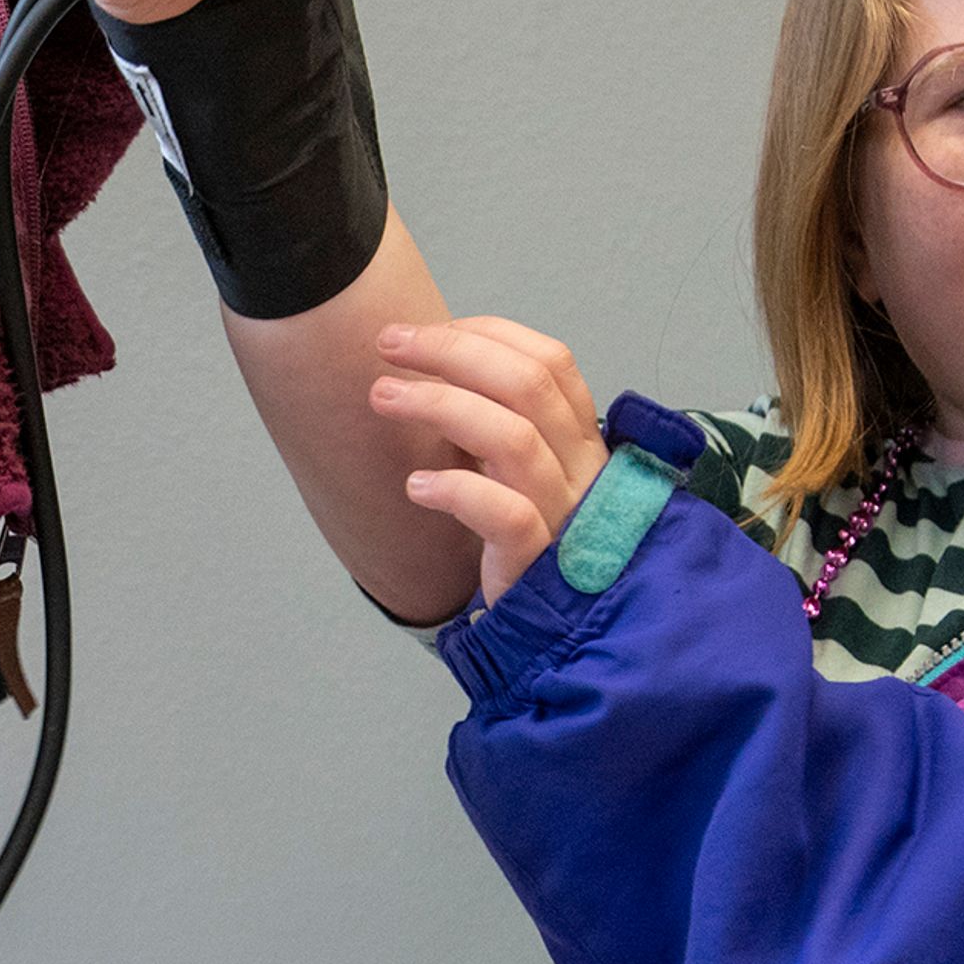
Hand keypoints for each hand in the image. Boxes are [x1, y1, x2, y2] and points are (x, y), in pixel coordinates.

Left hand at [370, 320, 611, 606]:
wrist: (550, 631)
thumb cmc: (525, 543)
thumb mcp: (521, 473)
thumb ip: (498, 423)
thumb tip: (434, 362)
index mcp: (580, 440)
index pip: (549, 362)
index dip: (487, 335)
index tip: (428, 332)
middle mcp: (581, 471)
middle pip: (526, 385)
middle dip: (450, 352)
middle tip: (388, 345)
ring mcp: (564, 516)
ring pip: (513, 439)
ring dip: (438, 405)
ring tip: (382, 396)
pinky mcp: (537, 563)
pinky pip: (505, 514)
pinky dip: (455, 490)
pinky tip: (415, 485)